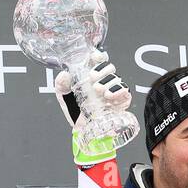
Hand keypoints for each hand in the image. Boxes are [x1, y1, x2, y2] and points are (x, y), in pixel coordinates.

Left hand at [54, 50, 129, 164]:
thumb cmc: (75, 112)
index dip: (98, 56)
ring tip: (99, 90)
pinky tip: (109, 96)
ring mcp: (114, 91)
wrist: (83, 132)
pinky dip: (118, 91)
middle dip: (102, 70)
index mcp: (92, 76)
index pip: (99, 60)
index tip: (94, 57)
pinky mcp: (121, 102)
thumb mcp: (64, 97)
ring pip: (117, 79)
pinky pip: (125, 92)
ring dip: (108, 82)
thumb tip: (65, 75)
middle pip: (110, 67)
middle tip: (92, 78)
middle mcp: (104, 81)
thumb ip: (61, 85)